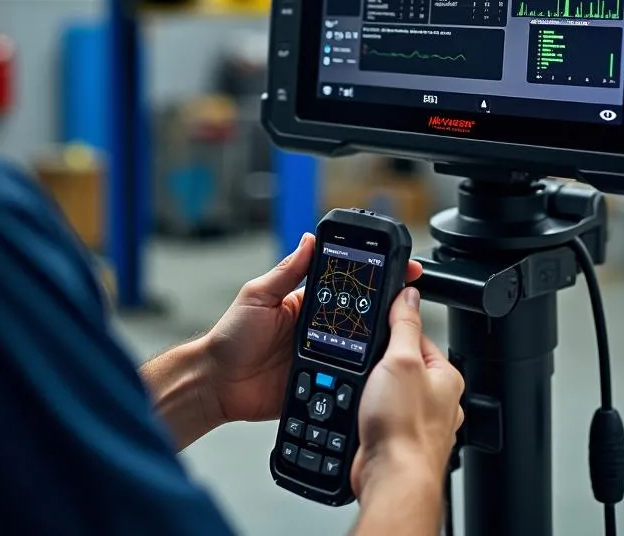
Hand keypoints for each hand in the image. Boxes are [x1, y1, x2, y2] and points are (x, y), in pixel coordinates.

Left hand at [204, 233, 423, 425]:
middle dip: (382, 307)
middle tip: (406, 298)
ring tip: (394, 331)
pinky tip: (372, 367)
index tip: (393, 265)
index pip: (341, 284)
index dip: (366, 276)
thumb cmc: (231, 336)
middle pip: (357, 315)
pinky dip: (359, 373)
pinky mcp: (318, 380)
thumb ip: (286, 271)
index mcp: (303, 302)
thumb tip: (308, 240)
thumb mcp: (257, 295)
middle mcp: (316, 327)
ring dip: (373, 341)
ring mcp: (320, 354)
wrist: (217, 383)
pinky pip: (345, 377)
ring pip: (357, 347)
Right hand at [351, 287, 464, 503]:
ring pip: (391, 392)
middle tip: (366, 367)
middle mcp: (438, 400)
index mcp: (446, 377)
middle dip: (380, 364)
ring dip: (372, 390)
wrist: (391, 479)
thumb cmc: (404, 428)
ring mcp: (418, 422)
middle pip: (402, 365)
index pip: (418, 337)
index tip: (376, 328)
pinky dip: (368, 412)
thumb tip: (409, 295)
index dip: (393, 330)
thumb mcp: (400, 360)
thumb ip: (405, 324)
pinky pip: (381, 416)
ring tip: (363, 394)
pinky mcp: (399, 440)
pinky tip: (360, 414)